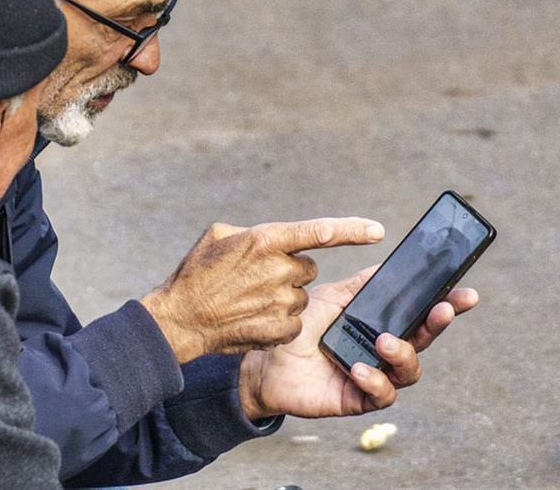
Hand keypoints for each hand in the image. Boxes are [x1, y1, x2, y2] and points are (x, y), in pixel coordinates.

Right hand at [141, 217, 384, 363]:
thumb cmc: (197, 273)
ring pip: (301, 296)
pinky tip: (254, 318)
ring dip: (283, 296)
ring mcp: (281, 302)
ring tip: (250, 300)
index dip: (352, 230)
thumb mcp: (219, 236)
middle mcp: (279, 269)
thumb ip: (255, 233)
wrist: (181, 318)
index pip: (319, 232)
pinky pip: (295, 321)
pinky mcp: (280, 328)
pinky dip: (279, 321)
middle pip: (308, 268)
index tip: (377, 231)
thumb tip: (275, 238)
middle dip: (290, 271)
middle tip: (259, 277)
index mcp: (267, 239)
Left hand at [238, 264, 478, 419]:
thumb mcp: (333, 296)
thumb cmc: (300, 327)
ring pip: (410, 371)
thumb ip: (363, 284)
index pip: (421, 314)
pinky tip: (359, 368)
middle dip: (438, 324)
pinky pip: (382, 394)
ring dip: (403, 355)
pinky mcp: (358, 399)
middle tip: (444, 310)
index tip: (467, 294)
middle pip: (424, 340)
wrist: (265, 359)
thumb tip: (393, 265)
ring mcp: (374, 375)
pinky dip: (376, 380)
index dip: (447, 305)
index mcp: (382, 323)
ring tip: (384, 341)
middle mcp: (384, 350)